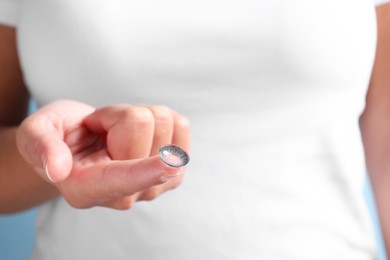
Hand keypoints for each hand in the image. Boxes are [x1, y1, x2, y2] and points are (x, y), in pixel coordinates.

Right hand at [16, 100, 189, 208]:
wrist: (80, 144)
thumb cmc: (57, 136)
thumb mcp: (35, 132)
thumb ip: (40, 147)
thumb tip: (57, 169)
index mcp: (86, 190)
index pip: (123, 179)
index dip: (147, 170)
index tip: (171, 164)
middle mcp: (124, 195)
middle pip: (143, 126)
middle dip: (117, 115)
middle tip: (99, 130)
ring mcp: (153, 187)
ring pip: (164, 122)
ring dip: (137, 116)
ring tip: (115, 132)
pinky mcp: (173, 173)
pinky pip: (180, 126)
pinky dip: (157, 120)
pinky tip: (137, 135)